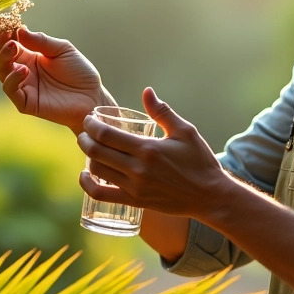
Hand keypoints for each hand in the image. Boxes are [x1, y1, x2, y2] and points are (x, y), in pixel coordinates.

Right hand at [0, 27, 110, 131]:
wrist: (92, 96)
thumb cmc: (79, 72)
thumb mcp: (62, 50)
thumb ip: (41, 41)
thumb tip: (20, 30)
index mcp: (31, 56)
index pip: (12, 44)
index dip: (7, 34)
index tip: (7, 24)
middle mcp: (24, 71)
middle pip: (3, 58)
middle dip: (2, 45)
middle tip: (8, 37)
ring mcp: (24, 87)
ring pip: (2, 73)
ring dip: (4, 59)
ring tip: (13, 47)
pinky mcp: (26, 102)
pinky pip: (11, 90)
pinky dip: (12, 79)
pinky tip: (23, 70)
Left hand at [77, 87, 232, 219]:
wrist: (209, 195)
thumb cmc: (199, 160)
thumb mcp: (185, 131)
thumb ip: (162, 112)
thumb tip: (146, 91)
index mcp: (148, 149)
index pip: (107, 135)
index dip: (91, 125)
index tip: (89, 119)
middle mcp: (138, 169)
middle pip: (96, 152)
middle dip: (84, 138)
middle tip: (84, 130)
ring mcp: (135, 188)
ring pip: (97, 171)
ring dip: (87, 157)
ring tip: (89, 147)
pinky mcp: (135, 202)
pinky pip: (101, 195)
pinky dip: (87, 185)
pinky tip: (85, 174)